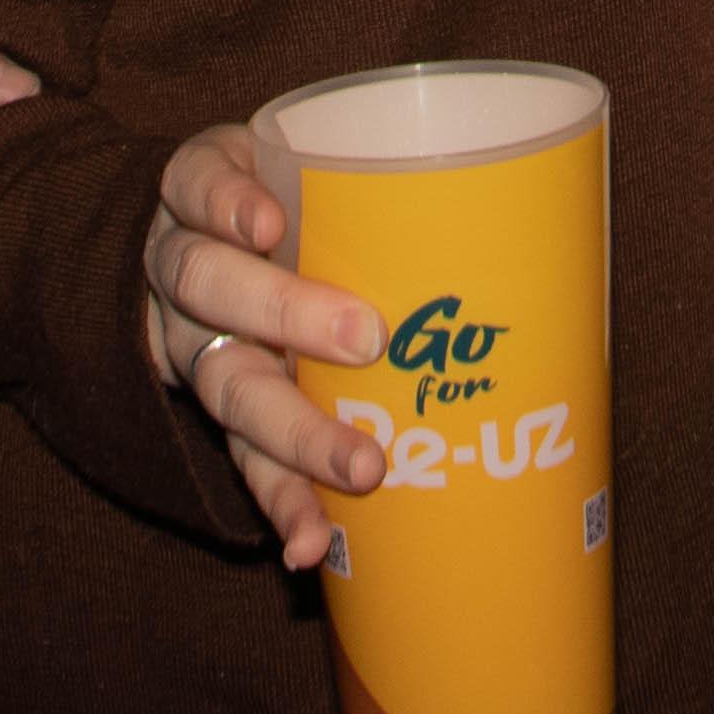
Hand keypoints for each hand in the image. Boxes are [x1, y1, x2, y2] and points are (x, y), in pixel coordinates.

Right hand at [142, 125, 384, 571]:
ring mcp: (194, 349)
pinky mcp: (217, 419)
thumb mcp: (298, 167)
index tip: (271, 224)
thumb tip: (526, 195)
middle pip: (211, 287)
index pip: (198, 184)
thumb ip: (375, 180)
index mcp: (204, 196)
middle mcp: (186, 271)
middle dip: (285, 314)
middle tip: (366, 338)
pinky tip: (311, 546)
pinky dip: (278, 504)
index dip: (226, 204)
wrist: (194, 257)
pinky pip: (240, 462)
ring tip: (361, 467)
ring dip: (297, 432)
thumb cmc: (284, 201)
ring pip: (228, 387)